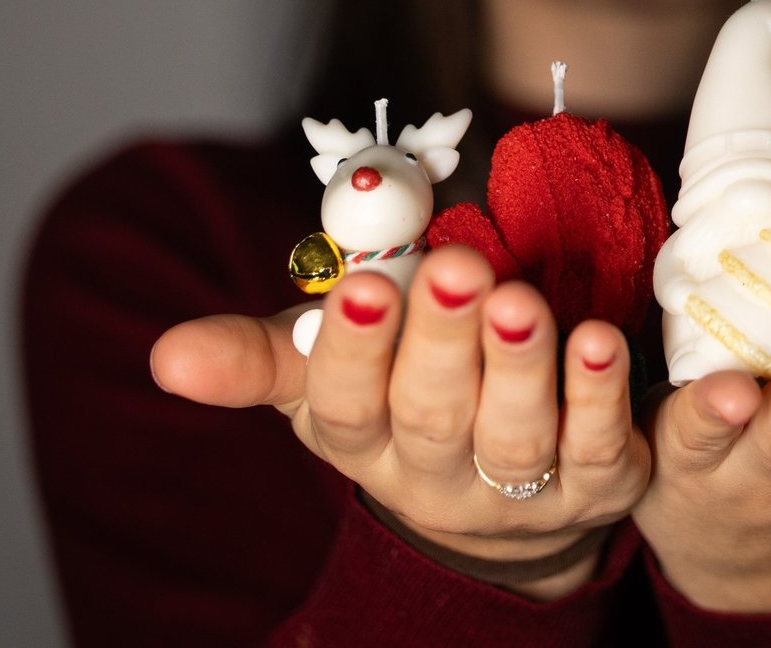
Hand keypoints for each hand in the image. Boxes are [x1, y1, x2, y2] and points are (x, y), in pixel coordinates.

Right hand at [150, 245, 649, 598]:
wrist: (503, 501)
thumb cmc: (399, 398)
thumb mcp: (323, 375)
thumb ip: (257, 354)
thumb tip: (169, 355)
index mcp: (359, 440)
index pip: (343, 406)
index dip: (355, 350)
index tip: (365, 287)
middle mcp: (435, 476)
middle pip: (432, 416)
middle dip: (443, 342)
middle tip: (459, 268)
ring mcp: (519, 492)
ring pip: (518, 436)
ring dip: (522, 365)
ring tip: (522, 299)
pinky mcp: (597, 487)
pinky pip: (601, 446)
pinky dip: (602, 394)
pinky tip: (600, 340)